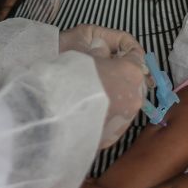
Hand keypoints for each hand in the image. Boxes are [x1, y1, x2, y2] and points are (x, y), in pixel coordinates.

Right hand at [59, 26, 148, 147]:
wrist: (50, 113)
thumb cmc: (66, 77)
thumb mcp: (83, 53)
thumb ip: (99, 51)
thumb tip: (104, 51)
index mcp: (131, 72)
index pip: (136, 56)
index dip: (125, 52)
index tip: (115, 53)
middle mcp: (135, 97)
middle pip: (135, 83)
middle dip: (122, 78)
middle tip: (101, 76)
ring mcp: (126, 120)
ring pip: (126, 104)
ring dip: (115, 99)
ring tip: (93, 98)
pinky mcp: (113, 136)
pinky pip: (114, 122)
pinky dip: (106, 117)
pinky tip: (89, 114)